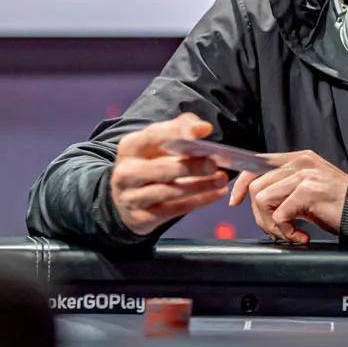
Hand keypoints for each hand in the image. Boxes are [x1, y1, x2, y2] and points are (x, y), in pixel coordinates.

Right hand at [110, 113, 229, 235]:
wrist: (125, 199)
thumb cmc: (147, 164)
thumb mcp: (155, 143)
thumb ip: (179, 129)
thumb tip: (203, 128)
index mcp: (130, 147)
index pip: (154, 136)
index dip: (178, 132)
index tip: (203, 131)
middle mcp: (126, 173)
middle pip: (162, 169)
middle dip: (191, 166)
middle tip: (214, 164)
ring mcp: (131, 198)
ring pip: (171, 192)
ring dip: (201, 186)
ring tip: (222, 179)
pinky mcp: (141, 218)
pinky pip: (175, 210)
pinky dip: (199, 201)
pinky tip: (217, 193)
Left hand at [228, 150, 347, 243]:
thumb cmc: (337, 205)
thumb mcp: (308, 188)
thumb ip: (285, 185)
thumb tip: (257, 198)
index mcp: (298, 159)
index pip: (257, 163)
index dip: (241, 183)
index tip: (236, 201)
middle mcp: (300, 163)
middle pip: (256, 186)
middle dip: (260, 215)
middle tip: (277, 229)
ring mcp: (304, 176)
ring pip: (263, 199)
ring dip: (272, 224)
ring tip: (291, 232)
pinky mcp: (308, 192)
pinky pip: (279, 215)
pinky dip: (286, 231)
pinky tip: (301, 236)